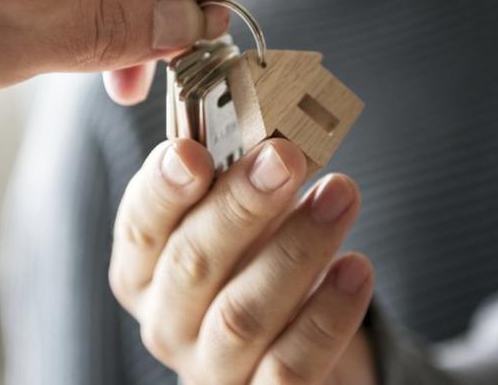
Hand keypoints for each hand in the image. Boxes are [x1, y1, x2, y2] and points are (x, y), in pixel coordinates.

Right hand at [109, 138, 376, 383]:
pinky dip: (327, 315)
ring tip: (340, 194)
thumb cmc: (252, 265)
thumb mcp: (233, 221)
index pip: (141, 226)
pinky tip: (357, 269)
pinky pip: (292, 365)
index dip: (163, 188)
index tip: (192, 151)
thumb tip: (275, 136)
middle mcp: (167, 321)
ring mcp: (211, 367)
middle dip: (240, 206)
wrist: (285, 345)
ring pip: (244, 315)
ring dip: (296, 249)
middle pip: (192, 265)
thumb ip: (237, 183)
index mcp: (143, 269)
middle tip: (284, 158)